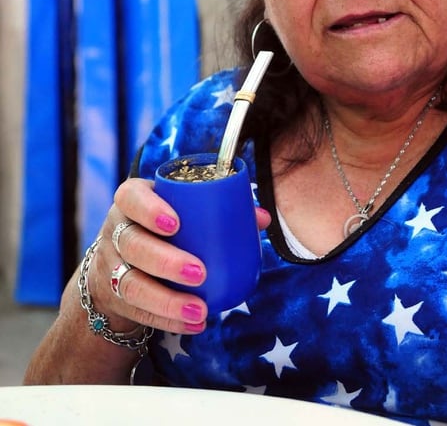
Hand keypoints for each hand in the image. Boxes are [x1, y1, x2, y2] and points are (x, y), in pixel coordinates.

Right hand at [87, 178, 270, 335]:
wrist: (120, 260)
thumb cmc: (161, 227)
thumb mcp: (178, 209)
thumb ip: (219, 208)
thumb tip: (261, 218)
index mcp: (131, 202)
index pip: (131, 198)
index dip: (150, 210)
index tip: (176, 224)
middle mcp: (115, 231)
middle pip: (133, 245)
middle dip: (166, 261)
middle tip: (200, 273)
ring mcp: (109, 266)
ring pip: (131, 284)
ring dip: (167, 301)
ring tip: (199, 310)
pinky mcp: (113, 298)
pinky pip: (138, 312)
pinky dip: (167, 321)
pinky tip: (194, 324)